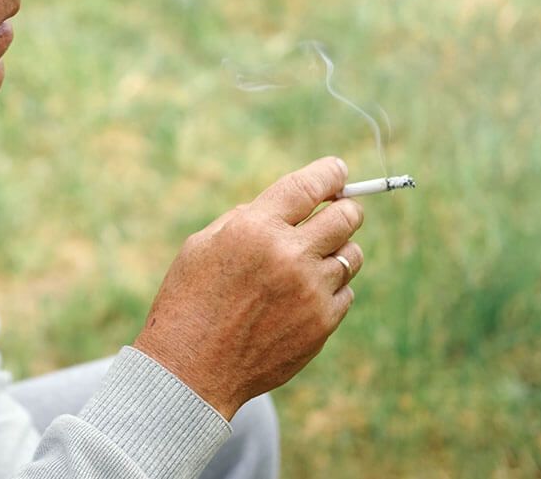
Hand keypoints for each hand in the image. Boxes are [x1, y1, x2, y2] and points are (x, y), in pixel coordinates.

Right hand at [133, 157, 363, 419]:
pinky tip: (301, 296)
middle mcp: (289, 255)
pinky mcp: (322, 323)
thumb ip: (247, 219)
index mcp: (254, 228)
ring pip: (351, 254)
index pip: (309, 186)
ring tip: (310, 260)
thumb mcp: (202, 245)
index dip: (329, 173)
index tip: (337, 170)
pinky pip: (345, 292)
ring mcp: (310, 291)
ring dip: (337, 249)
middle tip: (335, 211)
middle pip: (346, 216)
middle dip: (343, 208)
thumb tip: (288, 205)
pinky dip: (329, 288)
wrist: (191, 369)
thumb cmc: (189, 301)